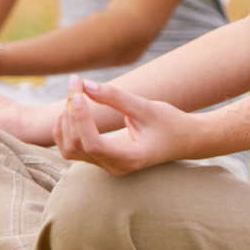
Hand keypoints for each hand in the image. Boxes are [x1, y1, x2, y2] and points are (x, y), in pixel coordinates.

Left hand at [54, 74, 206, 175]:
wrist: (183, 140)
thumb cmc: (169, 123)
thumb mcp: (146, 107)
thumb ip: (115, 97)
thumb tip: (85, 85)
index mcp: (131, 158)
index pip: (94, 144)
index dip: (81, 119)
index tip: (79, 92)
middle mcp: (115, 167)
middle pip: (79, 144)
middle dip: (72, 112)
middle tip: (76, 82)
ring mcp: (107, 166)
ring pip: (71, 149)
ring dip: (66, 121)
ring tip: (75, 94)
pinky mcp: (101, 159)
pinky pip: (73, 149)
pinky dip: (66, 129)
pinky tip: (72, 109)